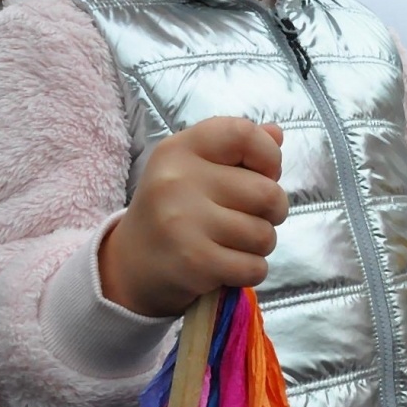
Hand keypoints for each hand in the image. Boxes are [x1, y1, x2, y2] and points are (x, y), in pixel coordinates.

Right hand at [99, 117, 287, 317]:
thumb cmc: (176, 209)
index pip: (243, 134)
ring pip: (265, 235)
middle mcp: (177, 181)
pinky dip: (251, 272)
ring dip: (260, 245)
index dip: (269, 156)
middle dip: (272, 212)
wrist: (131, 265)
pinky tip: (227, 266)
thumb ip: (238, 149)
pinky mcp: (193, 262)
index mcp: (180, 149)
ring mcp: (183, 222)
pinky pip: (255, 268)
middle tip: (248, 218)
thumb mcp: (195, 168)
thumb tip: (276, 134)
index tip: (263, 174)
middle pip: (268, 193)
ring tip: (232, 243)